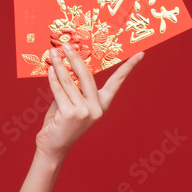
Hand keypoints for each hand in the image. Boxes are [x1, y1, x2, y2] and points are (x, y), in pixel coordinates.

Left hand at [35, 43, 142, 163]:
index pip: (117, 83)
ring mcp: (84, 112)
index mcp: (102, 105)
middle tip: (68, 45)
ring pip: (70, 82)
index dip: (128, 68)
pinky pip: (60, 91)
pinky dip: (53, 79)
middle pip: (87, 76)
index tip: (140, 55)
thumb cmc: (61, 124)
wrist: (53, 147)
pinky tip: (51, 69)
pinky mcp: (70, 114)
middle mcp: (96, 108)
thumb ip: (72, 89)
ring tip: (53, 54)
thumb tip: (63, 66)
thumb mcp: (71, 103)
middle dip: (76, 58)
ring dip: (59, 65)